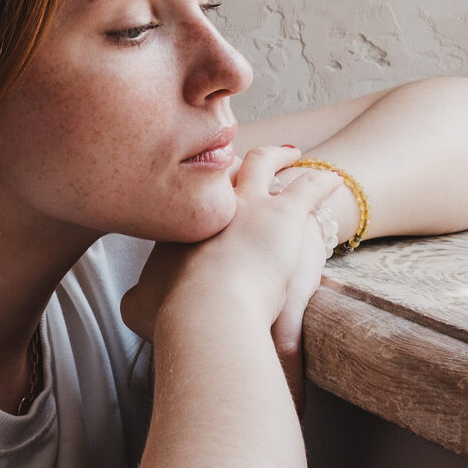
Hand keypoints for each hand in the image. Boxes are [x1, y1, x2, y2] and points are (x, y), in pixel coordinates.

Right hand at [123, 147, 339, 399]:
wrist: (205, 310)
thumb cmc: (172, 313)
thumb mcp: (139, 306)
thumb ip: (136, 299)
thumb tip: (134, 300)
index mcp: (181, 223)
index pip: (192, 197)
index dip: (201, 191)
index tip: (206, 190)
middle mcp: (214, 204)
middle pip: (222, 168)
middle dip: (233, 162)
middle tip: (243, 158)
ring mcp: (249, 203)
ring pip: (264, 163)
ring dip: (278, 156)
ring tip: (290, 154)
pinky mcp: (285, 214)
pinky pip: (307, 189)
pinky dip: (321, 182)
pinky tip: (333, 179)